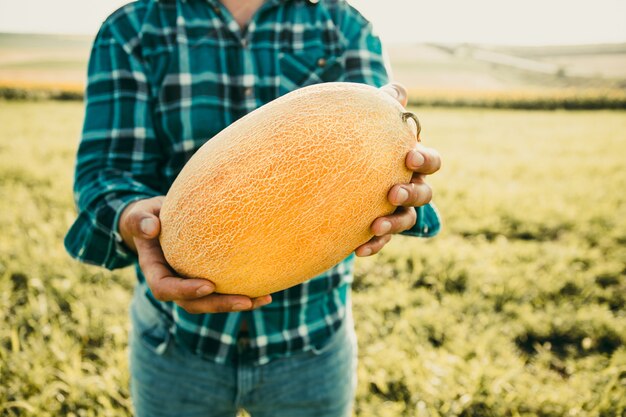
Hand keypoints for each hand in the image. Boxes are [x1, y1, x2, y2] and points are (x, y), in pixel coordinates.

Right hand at [119, 196, 271, 312]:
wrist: (154, 224)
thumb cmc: (148, 216)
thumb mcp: (141, 214)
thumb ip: (142, 220)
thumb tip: (151, 227)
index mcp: (155, 271)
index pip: (166, 288)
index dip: (186, 291)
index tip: (208, 285)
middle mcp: (173, 283)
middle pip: (194, 304)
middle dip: (220, 305)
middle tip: (246, 301)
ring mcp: (189, 285)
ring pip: (211, 302)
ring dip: (237, 303)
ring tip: (263, 299)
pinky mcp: (205, 280)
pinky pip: (223, 291)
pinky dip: (243, 292)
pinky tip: (267, 290)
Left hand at [355, 83, 441, 256]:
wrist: (343, 166)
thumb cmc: (365, 139)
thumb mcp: (373, 120)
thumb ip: (385, 104)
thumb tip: (396, 91)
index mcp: (414, 162)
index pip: (430, 162)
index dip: (425, 160)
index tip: (409, 157)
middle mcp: (411, 186)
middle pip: (424, 194)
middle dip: (412, 194)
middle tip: (393, 193)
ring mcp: (397, 209)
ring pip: (406, 220)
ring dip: (394, 223)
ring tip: (376, 225)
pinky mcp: (380, 226)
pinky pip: (382, 239)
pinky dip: (374, 244)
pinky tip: (358, 250)